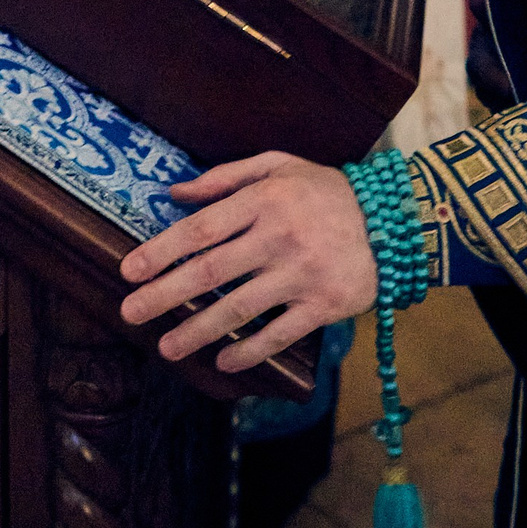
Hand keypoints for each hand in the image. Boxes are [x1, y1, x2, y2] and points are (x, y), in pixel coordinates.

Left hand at [117, 152, 377, 373]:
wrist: (396, 221)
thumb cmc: (326, 191)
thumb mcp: (279, 166)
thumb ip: (225, 177)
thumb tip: (174, 193)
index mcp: (264, 201)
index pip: (201, 229)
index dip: (162, 250)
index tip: (130, 270)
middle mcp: (280, 237)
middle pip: (211, 271)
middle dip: (165, 295)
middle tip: (130, 313)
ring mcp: (303, 274)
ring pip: (240, 308)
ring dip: (198, 330)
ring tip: (166, 346)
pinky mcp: (325, 305)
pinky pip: (280, 333)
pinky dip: (250, 349)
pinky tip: (222, 361)